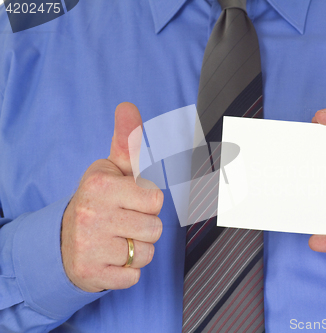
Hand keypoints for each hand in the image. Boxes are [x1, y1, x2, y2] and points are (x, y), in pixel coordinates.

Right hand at [61, 102, 163, 291]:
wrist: (65, 240)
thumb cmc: (99, 200)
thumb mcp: (111, 169)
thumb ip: (127, 141)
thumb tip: (128, 107)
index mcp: (100, 185)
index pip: (156, 199)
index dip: (148, 202)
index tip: (130, 201)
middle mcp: (92, 214)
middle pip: (155, 229)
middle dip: (145, 227)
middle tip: (123, 222)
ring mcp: (89, 246)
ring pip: (145, 254)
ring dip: (137, 249)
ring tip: (117, 239)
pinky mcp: (91, 273)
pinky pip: (133, 276)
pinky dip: (127, 271)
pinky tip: (110, 258)